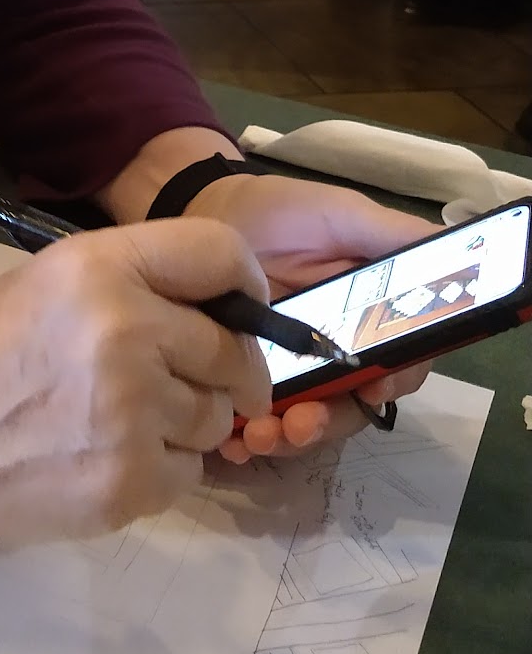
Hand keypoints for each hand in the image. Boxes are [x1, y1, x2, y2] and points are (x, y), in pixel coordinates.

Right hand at [0, 217, 272, 546]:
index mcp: (100, 267)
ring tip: (118, 420)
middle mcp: (126, 329)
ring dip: (186, 423)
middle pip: (234, 351)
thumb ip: (137, 282)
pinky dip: (160, 470)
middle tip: (180, 382)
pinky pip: (191, 471)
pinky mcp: (133, 480)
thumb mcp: (51, 283)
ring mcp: (132, 411)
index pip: (220, 255)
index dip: (245, 285)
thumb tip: (228, 312)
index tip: (242, 311)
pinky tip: (104, 456)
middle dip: (222, 372)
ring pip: (216, 416)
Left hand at [184, 173, 432, 462]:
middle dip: (330, 423)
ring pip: (306, 420)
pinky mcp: (245, 378)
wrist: (199, 210)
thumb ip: (394, 237)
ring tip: (261, 437)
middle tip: (302, 424)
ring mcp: (290, 369)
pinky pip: (254, 421)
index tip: (374, 388)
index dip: (393, 383)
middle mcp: (337, 353)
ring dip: (290, 438)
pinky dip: (247, 440)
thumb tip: (455, 255)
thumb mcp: (340, 215)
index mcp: (370, 319)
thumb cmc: (278, 210)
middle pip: (352, 405)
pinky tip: (233, 443)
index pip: (400, 366)